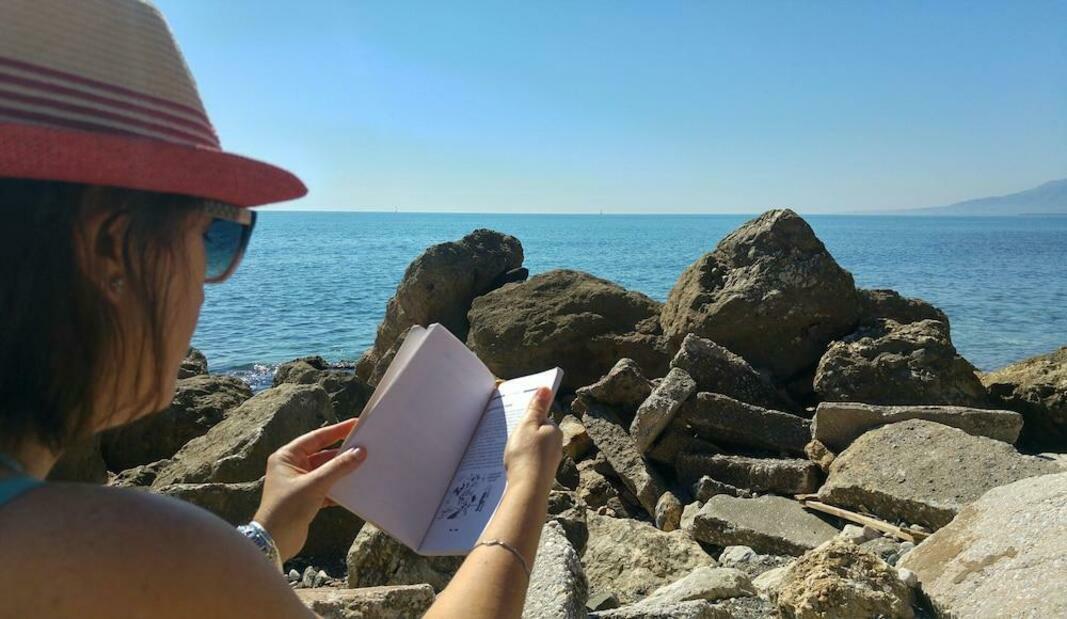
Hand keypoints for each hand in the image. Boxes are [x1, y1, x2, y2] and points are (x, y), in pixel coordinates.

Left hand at [253, 418, 366, 560]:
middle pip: (322, 455)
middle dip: (342, 453)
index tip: (355, 424)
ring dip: (342, 471)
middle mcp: (291, 467)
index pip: (316, 438)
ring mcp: (299, 483)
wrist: (273, 543)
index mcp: (286, 457)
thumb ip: (338, 468)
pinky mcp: (306, 499)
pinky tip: (354, 488)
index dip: (336, 431)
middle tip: (364, 446)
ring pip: (326, 472)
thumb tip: (359, 452)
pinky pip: (327, 488)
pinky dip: (339, 488)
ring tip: (363, 466)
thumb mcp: (314, 485)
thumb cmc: (286, 509)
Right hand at [503, 388, 561, 493]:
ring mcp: (551, 461)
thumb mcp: (527, 425)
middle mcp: (557, 445)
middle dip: (524, 435)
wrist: (528, 489)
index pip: (541, 418)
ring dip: (523, 449)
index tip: (516, 425)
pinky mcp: (544, 473)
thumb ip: (536, 407)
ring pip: (534, 448)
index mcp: (554, 430)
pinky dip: (524, 461)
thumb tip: (546, 388)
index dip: (526, 420)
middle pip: (538, 433)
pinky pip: (532, 461)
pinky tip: (515, 466)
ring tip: (511, 454)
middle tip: (511, 440)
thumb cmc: (526, 455)